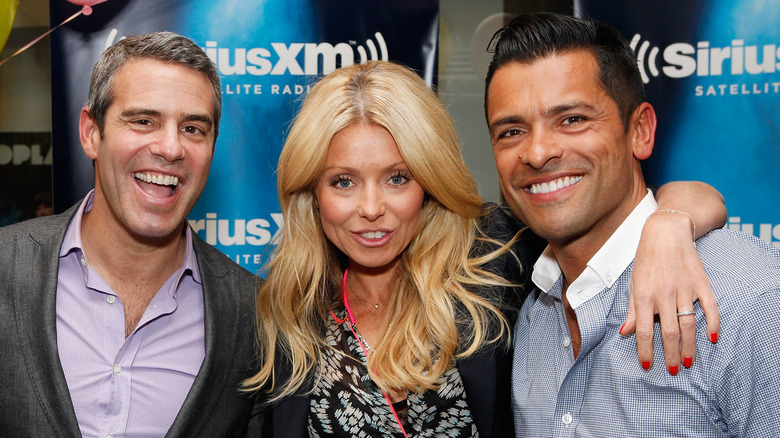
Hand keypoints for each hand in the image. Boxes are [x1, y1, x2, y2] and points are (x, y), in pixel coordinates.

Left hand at [621, 210, 720, 373]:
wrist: (665, 232)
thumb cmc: (646, 259)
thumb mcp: (633, 283)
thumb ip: (633, 310)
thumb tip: (626, 333)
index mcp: (644, 295)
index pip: (645, 330)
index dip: (645, 350)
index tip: (647, 366)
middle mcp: (664, 294)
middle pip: (669, 332)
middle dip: (671, 355)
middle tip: (673, 370)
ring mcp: (684, 288)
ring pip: (689, 324)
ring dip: (689, 346)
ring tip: (688, 362)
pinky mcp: (701, 282)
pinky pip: (710, 307)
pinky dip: (713, 323)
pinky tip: (712, 338)